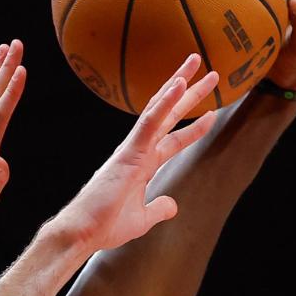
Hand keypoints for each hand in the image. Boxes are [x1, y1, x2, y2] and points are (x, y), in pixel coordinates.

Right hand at [46, 54, 218, 251]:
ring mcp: (134, 149)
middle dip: (189, 92)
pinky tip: (179, 85)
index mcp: (142, 164)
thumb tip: (173, 205)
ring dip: (180, 85)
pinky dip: (165, 102)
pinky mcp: (129, 153)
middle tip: (209, 71)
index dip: (194, 127)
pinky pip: (150, 122)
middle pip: (169, 114)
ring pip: (160, 109)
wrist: (83, 233)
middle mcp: (139, 151)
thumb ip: (158, 208)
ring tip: (197, 62)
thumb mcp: (142, 219)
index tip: (212, 113)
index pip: (173, 139)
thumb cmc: (104, 226)